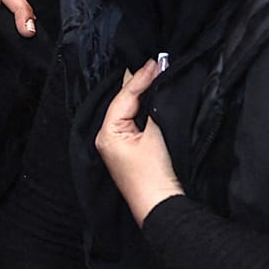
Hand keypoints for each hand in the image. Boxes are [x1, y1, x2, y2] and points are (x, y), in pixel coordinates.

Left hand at [96, 59, 182, 222]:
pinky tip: (154, 96)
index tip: (157, 61)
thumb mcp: (155, 135)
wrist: (161, 207)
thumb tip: (157, 86)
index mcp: (107, 132)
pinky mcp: (129, 151)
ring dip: (142, 94)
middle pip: (123, 101)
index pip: (124, 96)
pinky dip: (144, 108)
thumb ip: (154, 107)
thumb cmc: (154, 174)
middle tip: (157, 62)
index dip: (141, 77)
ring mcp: (117, 145)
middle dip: (139, 82)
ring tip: (156, 73)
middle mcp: (107, 137)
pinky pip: (134, 122)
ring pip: (129, 110)